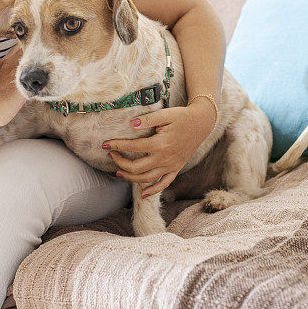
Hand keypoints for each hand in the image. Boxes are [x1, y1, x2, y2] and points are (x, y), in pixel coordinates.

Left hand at [101, 99, 215, 198]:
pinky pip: (164, 184)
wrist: (202, 123)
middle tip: (111, 156)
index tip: (105, 144)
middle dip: (120, 162)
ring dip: (130, 178)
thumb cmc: (182, 117)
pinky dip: (153, 190)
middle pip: (136, 167)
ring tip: (119, 172)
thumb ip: (148, 119)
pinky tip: (143, 194)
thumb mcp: (165, 114)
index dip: (117, 145)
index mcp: (160, 144)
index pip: (133, 147)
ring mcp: (171, 166)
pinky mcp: (176, 168)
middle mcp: (164, 158)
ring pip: (147, 179)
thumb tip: (131, 124)